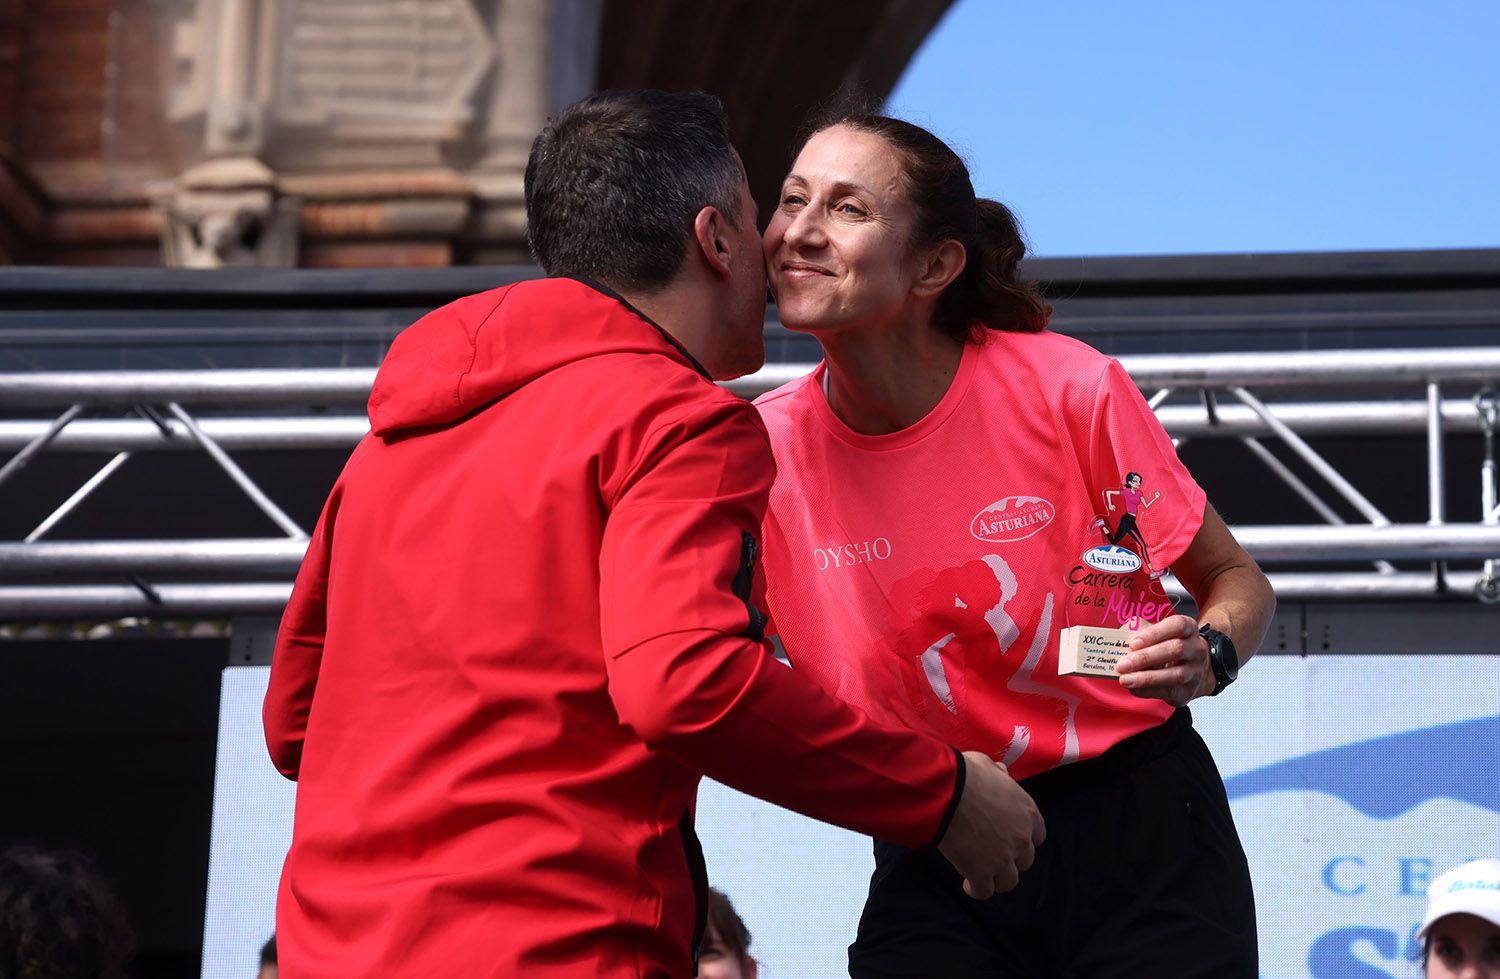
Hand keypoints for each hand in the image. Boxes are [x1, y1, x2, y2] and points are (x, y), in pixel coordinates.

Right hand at [937, 752, 1045, 898]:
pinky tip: (968, 884)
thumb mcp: (987, 764)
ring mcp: (1003, 858)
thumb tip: (1001, 773)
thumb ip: (999, 773)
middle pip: (1025, 861)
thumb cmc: (966, 775)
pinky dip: (977, 889)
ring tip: (982, 873)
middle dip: (1011, 859)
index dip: (1024, 837)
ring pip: (1009, 881)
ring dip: (997, 878)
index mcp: (1028, 813)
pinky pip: (985, 891)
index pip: (1038, 835)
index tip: (1010, 835)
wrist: (947, 793)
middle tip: (993, 854)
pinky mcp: (982, 872)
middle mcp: (1021, 838)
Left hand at [1115, 614, 1211, 705]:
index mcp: (1188, 628)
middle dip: (1145, 658)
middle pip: (1176, 650)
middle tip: (1122, 665)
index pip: (1177, 625)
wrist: (1191, 670)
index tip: (1133, 643)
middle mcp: (1196, 648)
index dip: (1154, 633)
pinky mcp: (1189, 690)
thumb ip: (1139, 631)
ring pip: (1175, 674)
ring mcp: (1196, 671)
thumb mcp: (1156, 632)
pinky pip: (1170, 691)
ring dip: (1146, 678)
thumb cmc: (1167, 646)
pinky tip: (1134, 688)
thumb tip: (1121, 639)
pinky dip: (1149, 690)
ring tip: (1125, 679)